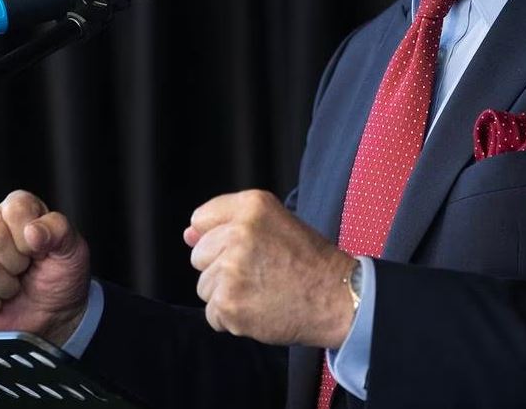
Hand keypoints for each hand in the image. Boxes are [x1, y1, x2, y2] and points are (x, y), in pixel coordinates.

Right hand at [0, 190, 90, 346]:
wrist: (51, 314)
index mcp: (17, 209)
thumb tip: (33, 230)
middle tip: (25, 268)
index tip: (40, 250)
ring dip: (5, 286)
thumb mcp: (72, 250)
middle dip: (17, 263)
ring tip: (13, 284)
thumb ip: (59, 231)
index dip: (31, 236)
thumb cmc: (60, 275)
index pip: (15, 209)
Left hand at [185, 189, 357, 348]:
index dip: (219, 238)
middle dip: (221, 269)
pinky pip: (212, 314)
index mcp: (251, 206)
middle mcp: (238, 233)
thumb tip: (187, 235)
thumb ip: (229, 224)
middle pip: (199, 256)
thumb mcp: (276, 224)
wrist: (338, 298)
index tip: (243, 249)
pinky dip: (232, 319)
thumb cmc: (310, 262)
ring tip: (262, 291)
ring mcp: (231, 269)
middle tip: (259, 272)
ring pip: (204, 287)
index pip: (201, 219)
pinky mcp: (229, 302)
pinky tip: (260, 309)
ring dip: (227, 295)